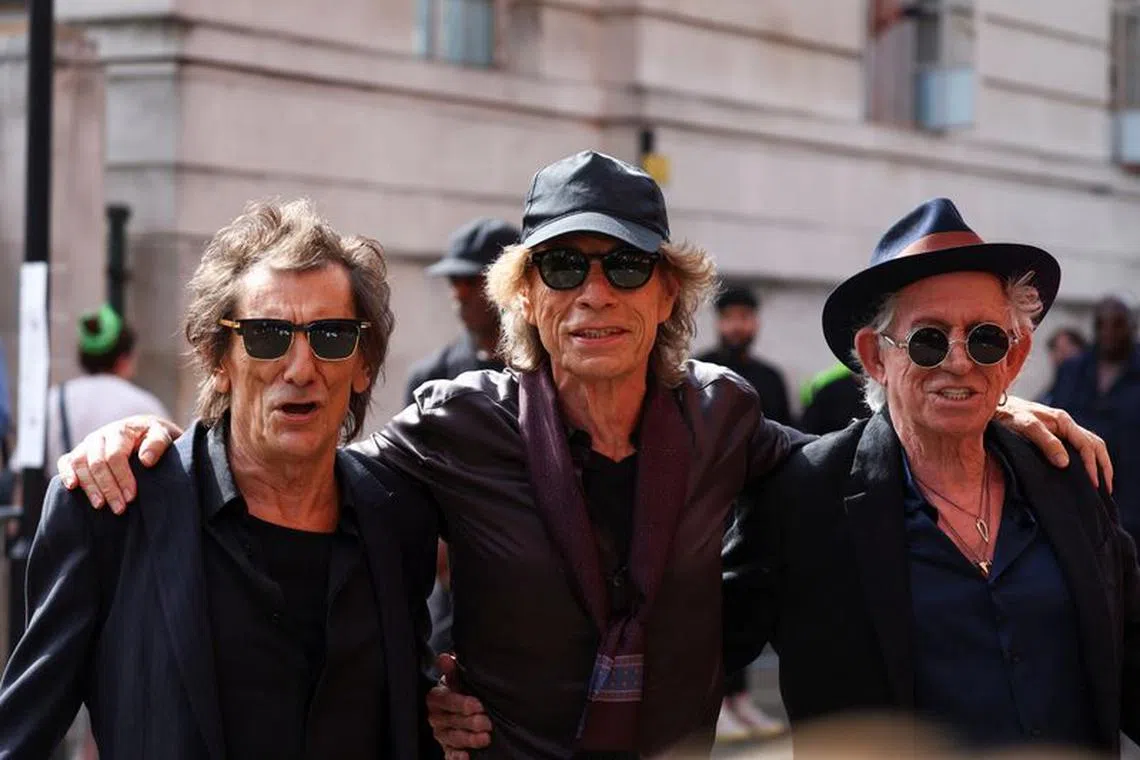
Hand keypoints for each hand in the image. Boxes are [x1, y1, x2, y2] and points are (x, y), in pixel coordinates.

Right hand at [56, 415, 181, 513]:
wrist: (142, 431)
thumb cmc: (153, 437)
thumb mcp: (163, 435)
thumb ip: (157, 444)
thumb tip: (146, 460)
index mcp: (120, 431)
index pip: (115, 456)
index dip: (122, 477)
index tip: (131, 497)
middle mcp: (100, 436)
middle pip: (97, 463)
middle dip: (108, 488)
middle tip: (119, 508)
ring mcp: (87, 445)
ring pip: (80, 464)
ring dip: (89, 487)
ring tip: (100, 505)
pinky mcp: (78, 453)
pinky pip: (66, 462)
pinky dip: (66, 474)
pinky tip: (72, 487)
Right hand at [426, 654, 490, 759]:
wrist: (457, 708)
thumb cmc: (459, 690)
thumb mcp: (457, 679)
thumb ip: (452, 670)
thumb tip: (444, 657)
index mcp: (437, 698)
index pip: (447, 700)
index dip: (461, 703)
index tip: (478, 704)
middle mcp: (436, 717)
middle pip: (452, 721)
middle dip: (470, 722)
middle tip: (486, 722)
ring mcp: (441, 734)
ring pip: (453, 738)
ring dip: (469, 739)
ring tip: (485, 738)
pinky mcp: (446, 748)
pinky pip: (449, 755)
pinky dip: (456, 757)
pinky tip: (467, 756)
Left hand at [995, 396, 1111, 490]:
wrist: (994, 408)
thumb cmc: (1008, 415)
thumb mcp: (1027, 427)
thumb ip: (1046, 442)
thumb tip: (1065, 463)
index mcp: (1063, 421)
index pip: (1087, 445)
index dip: (1092, 465)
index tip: (1094, 484)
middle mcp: (1066, 424)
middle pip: (1094, 445)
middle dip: (1103, 466)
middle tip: (1105, 489)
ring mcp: (1061, 429)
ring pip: (1088, 446)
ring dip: (1097, 464)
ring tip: (1100, 484)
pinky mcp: (1053, 435)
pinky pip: (1077, 448)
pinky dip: (1086, 460)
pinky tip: (1083, 473)